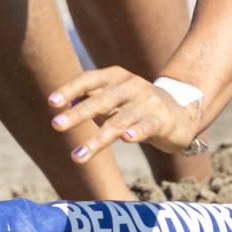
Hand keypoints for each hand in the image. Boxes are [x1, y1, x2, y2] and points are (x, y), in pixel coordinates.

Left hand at [47, 67, 204, 159]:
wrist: (180, 112)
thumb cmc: (136, 107)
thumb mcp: (113, 99)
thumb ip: (90, 100)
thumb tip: (61, 106)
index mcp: (116, 76)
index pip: (89, 79)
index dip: (70, 89)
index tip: (51, 102)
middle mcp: (131, 85)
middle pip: (101, 100)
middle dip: (78, 114)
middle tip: (55, 125)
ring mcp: (148, 102)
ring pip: (119, 120)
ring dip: (97, 139)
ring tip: (78, 155)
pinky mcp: (162, 120)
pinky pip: (146, 127)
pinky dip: (136, 132)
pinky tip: (126, 139)